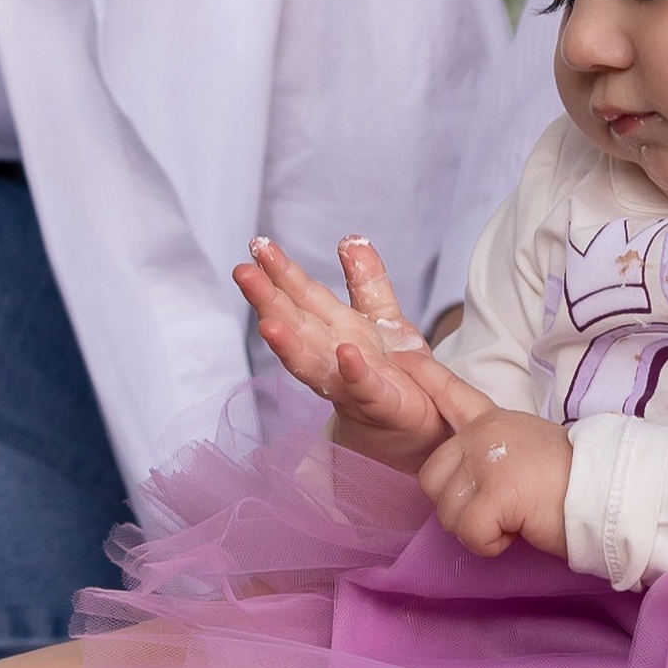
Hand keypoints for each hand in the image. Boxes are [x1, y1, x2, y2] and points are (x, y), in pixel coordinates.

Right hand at [234, 234, 450, 472]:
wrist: (425, 427)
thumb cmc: (400, 376)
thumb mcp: (385, 318)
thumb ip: (367, 281)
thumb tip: (350, 239)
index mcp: (334, 329)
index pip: (303, 295)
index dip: (282, 271)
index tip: (258, 245)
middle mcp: (332, 355)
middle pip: (296, 324)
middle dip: (268, 300)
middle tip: (243, 273)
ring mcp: (350, 383)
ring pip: (313, 361)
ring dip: (289, 343)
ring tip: (268, 323)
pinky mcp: (381, 405)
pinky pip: (366, 388)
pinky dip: (354, 372)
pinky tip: (345, 353)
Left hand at [404, 355, 570, 558]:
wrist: (610, 494)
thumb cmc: (574, 483)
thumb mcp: (528, 450)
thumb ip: (494, 452)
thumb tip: (469, 479)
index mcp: (493, 421)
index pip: (451, 393)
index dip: (424, 377)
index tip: (399, 357)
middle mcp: (484, 433)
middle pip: (431, 479)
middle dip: (458, 507)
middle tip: (499, 509)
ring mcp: (488, 459)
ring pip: (447, 513)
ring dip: (478, 528)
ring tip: (516, 516)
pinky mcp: (496, 492)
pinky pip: (470, 533)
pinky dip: (491, 544)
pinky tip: (518, 530)